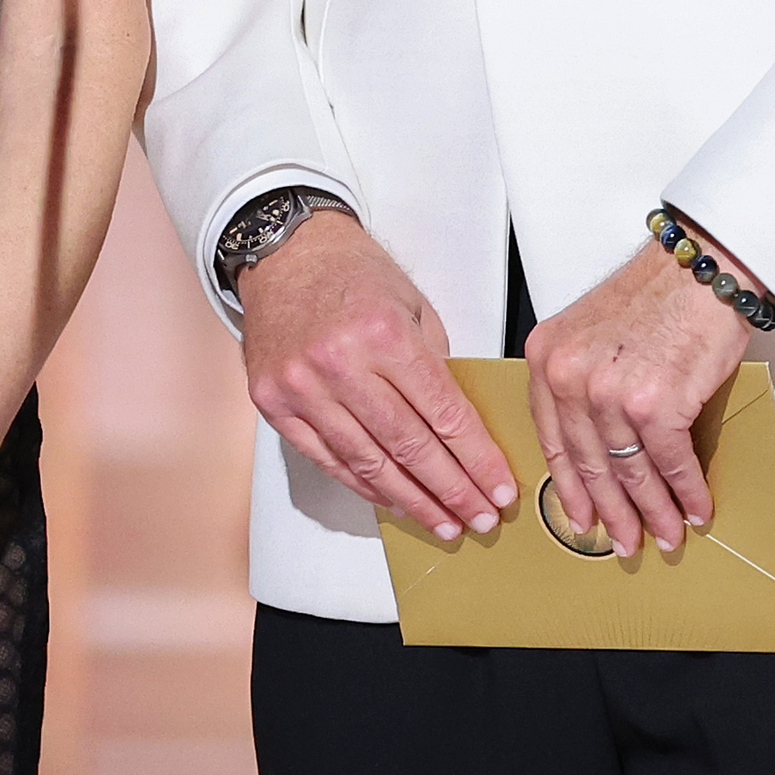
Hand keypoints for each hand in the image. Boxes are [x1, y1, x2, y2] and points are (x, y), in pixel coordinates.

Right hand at [237, 211, 514, 541]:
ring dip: (413, 500)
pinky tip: (393, 500)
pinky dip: (364, 485)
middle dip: (453, 490)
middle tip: (480, 518)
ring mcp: (303, 387)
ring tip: (444, 523)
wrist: (283, 251)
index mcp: (383, 334)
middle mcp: (340, 363)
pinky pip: (328, 458)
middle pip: (410, 447)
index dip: (477, 459)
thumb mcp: (411, 304)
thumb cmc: (351, 271)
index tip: (499, 488)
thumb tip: (459, 428)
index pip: (443, 414)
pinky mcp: (275, 403)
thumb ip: (433, 364)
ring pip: (369, 463)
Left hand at [521, 239, 754, 558]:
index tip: (581, 517)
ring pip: (630, 472)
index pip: (553, 440)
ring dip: (653, 512)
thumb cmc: (654, 293)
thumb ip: (582, 381)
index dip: (570, 488)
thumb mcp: (590, 332)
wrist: (700, 266)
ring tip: (665, 536)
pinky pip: (670, 463)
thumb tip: (599, 445)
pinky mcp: (656, 403)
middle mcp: (570, 377)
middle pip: (590, 465)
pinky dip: (687, 491)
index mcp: (548, 358)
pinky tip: (696, 508)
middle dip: (611, 512)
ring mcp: (610, 393)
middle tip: (624, 541)